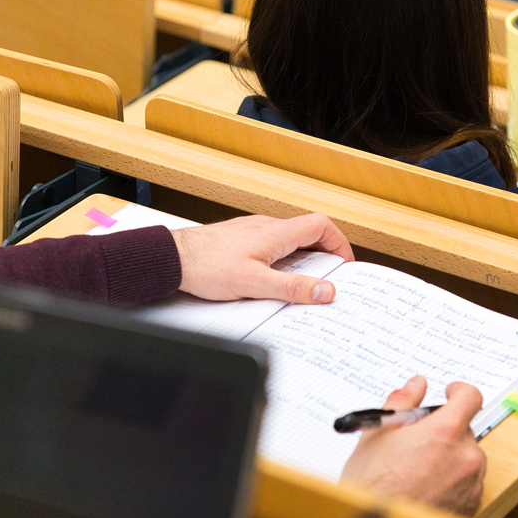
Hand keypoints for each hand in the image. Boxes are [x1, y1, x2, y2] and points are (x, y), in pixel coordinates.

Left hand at [173, 213, 353, 302]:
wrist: (173, 259)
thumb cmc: (206, 267)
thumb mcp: (254, 284)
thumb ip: (292, 288)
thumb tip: (325, 291)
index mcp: (276, 233)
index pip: (321, 226)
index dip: (339, 244)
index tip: (345, 265)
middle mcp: (267, 227)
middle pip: (309, 234)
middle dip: (324, 256)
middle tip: (328, 279)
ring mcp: (254, 232)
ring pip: (290, 241)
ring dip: (303, 260)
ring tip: (303, 285)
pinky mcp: (242, 241)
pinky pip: (273, 247)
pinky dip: (283, 262)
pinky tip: (274, 281)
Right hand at [339, 376, 485, 516]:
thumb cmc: (373, 485)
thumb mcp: (378, 434)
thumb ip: (402, 402)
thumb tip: (415, 385)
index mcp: (445, 432)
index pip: (470, 397)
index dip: (459, 391)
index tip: (449, 393)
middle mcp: (465, 456)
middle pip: (465, 429)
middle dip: (445, 429)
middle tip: (418, 439)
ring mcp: (472, 483)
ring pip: (467, 456)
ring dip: (449, 455)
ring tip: (417, 469)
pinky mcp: (472, 506)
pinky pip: (468, 481)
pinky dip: (452, 479)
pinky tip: (426, 487)